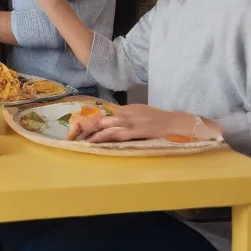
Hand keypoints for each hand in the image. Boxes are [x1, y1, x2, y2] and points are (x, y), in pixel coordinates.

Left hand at [85, 105, 209, 143]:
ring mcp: (131, 122)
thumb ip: (128, 116)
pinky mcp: (136, 131)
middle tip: (75, 135)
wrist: (175, 122)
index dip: (92, 121)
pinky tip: (97, 141)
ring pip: (107, 127)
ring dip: (94, 134)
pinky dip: (106, 137)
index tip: (81, 127)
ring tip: (82, 140)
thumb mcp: (141, 113)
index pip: (105, 115)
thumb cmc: (159, 119)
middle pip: (103, 120)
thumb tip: (115, 120)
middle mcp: (126, 114)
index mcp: (126, 109)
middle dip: (88, 127)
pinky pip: (118, 135)